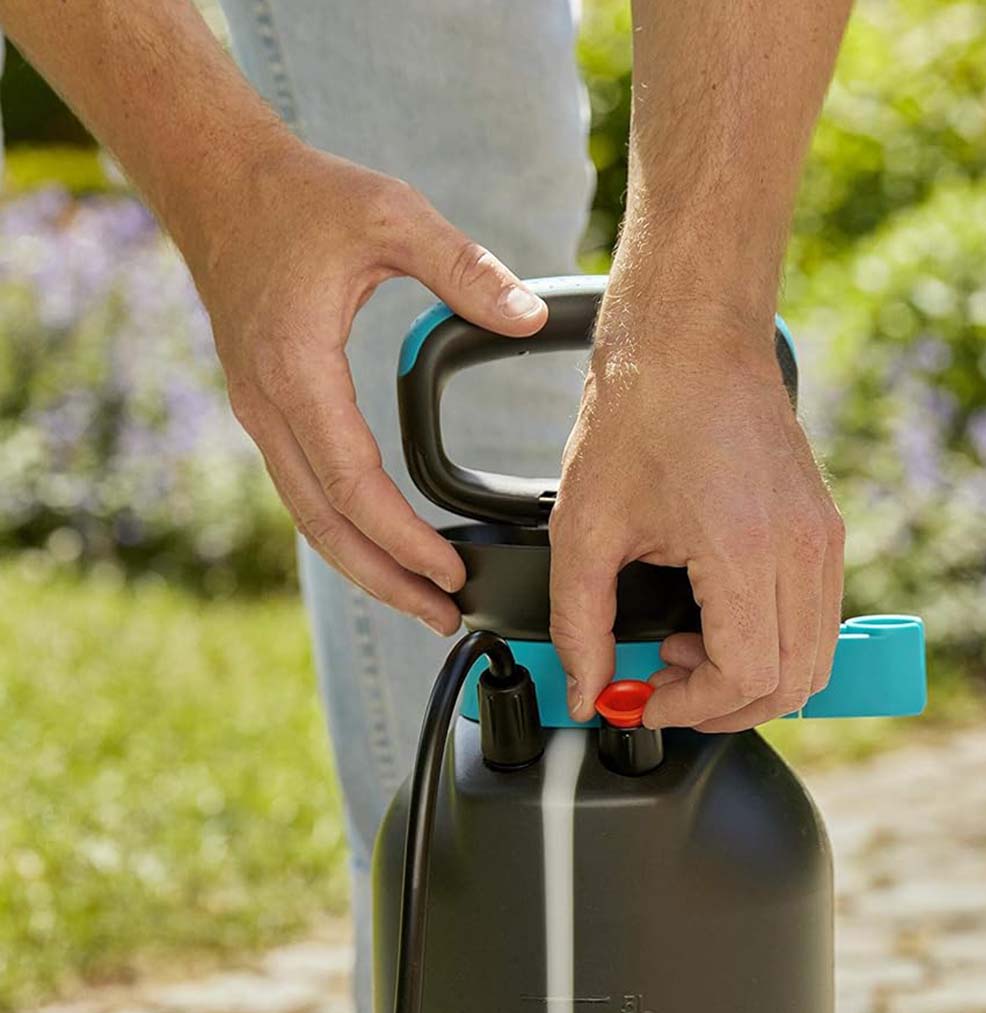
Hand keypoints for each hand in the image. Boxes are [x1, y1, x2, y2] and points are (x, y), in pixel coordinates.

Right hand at [180, 138, 547, 632]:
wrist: (217, 182)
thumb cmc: (301, 197)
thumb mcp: (392, 216)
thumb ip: (464, 268)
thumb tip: (528, 316)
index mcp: (298, 371)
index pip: (353, 486)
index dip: (403, 539)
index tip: (450, 572)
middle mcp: (270, 406)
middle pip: (326, 525)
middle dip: (384, 580)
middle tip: (442, 618)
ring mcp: (261, 413)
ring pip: (311, 517)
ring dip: (363, 567)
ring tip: (419, 602)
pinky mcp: (268, 409)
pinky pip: (305, 490)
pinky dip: (346, 530)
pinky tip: (383, 546)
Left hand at [549, 316, 844, 732]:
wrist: (691, 337)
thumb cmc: (640, 411)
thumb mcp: (585, 527)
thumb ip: (580, 626)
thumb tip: (587, 691)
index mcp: (747, 549)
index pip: (747, 677)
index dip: (689, 707)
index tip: (642, 700)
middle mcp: (803, 549)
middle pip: (794, 684)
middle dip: (721, 707)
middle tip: (659, 690)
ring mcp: (822, 539)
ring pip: (812, 659)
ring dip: (748, 680)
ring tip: (681, 653)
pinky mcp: (823, 529)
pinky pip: (813, 620)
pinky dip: (769, 645)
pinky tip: (710, 622)